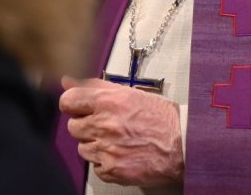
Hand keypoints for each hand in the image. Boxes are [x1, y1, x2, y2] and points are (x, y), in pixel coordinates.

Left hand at [59, 75, 184, 185]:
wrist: (183, 145)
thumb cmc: (161, 118)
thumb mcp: (131, 94)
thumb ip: (96, 86)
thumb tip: (67, 81)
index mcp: (108, 101)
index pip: (68, 101)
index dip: (73, 105)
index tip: (80, 108)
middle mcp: (104, 125)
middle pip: (73, 127)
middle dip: (87, 126)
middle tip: (107, 125)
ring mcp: (106, 149)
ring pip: (82, 148)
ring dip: (95, 145)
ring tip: (117, 140)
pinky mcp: (110, 170)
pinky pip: (95, 166)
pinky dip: (105, 161)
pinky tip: (122, 154)